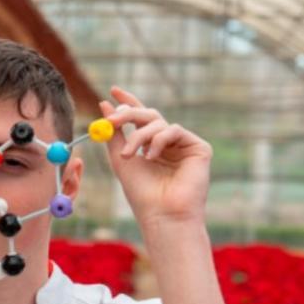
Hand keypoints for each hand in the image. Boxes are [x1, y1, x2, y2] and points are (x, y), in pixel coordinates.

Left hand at [99, 86, 212, 223]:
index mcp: (151, 146)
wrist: (161, 213)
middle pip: (149, 115)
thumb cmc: (141, 192)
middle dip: (128, 114)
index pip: (141, 118)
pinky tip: (152, 157)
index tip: (112, 90)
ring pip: (158, 122)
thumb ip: (114, 132)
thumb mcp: (120, 158)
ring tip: (129, 155)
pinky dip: (158, 140)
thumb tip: (105, 104)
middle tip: (112, 119)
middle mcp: (169, 144)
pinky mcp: (199, 148)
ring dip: (139, 136)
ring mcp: (184, 145)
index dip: (129, 102)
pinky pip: (173, 130)